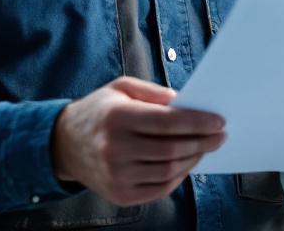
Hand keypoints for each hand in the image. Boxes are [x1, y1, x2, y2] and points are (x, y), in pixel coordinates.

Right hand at [51, 76, 225, 206]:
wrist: (63, 144)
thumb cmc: (98, 112)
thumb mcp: (121, 88)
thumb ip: (154, 93)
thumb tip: (186, 103)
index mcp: (117, 118)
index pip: (167, 123)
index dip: (198, 122)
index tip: (219, 121)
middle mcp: (115, 149)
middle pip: (172, 149)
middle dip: (202, 142)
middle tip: (219, 136)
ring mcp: (117, 176)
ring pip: (169, 170)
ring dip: (193, 159)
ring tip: (204, 147)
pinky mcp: (120, 195)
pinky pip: (160, 188)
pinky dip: (178, 176)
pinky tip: (186, 164)